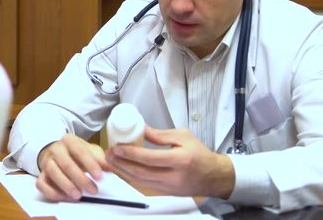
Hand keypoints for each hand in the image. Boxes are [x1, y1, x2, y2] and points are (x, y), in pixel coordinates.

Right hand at [36, 134, 112, 200]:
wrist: (57, 151)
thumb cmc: (77, 152)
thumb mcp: (90, 151)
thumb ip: (101, 159)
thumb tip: (113, 167)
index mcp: (69, 140)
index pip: (80, 151)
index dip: (90, 164)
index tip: (100, 177)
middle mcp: (55, 149)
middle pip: (66, 164)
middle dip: (81, 179)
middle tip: (94, 190)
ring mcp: (46, 162)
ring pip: (53, 173)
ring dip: (66, 185)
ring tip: (79, 195)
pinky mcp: (40, 175)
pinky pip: (41, 184)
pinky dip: (51, 192)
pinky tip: (64, 197)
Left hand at [106, 126, 234, 197]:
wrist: (214, 177)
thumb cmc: (199, 153)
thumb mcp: (183, 136)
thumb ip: (160, 135)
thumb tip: (140, 129)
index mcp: (180, 160)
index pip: (150, 158)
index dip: (131, 154)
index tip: (116, 147)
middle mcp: (173, 176)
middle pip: (141, 173)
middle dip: (121, 164)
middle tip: (108, 154)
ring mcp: (169, 187)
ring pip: (140, 181)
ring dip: (123, 172)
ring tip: (111, 161)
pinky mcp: (166, 193)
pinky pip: (144, 185)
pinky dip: (131, 178)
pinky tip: (122, 169)